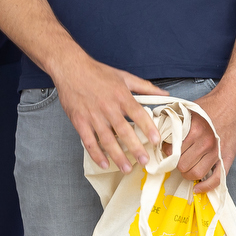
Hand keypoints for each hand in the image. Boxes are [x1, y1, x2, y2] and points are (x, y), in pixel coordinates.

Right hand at [51, 53, 164, 173]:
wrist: (71, 68)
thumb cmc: (97, 72)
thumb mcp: (124, 76)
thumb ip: (145, 87)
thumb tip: (164, 93)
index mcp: (121, 95)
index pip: (138, 114)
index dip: (148, 128)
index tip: (156, 140)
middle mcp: (108, 107)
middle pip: (124, 131)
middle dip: (135, 148)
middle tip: (145, 161)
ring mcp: (93, 116)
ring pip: (107, 140)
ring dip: (118, 156)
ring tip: (127, 168)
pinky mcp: (80, 121)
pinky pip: (89, 141)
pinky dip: (96, 154)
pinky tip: (104, 163)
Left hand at [174, 86, 235, 192]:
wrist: (233, 103)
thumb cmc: (210, 105)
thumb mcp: (188, 109)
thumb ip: (174, 122)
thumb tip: (157, 131)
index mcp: (193, 129)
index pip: (171, 151)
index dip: (167, 153)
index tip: (167, 152)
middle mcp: (204, 142)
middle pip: (182, 165)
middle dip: (177, 164)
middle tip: (177, 160)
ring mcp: (216, 151)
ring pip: (195, 174)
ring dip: (188, 174)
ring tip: (187, 168)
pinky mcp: (227, 157)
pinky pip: (216, 179)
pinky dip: (205, 187)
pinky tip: (198, 188)